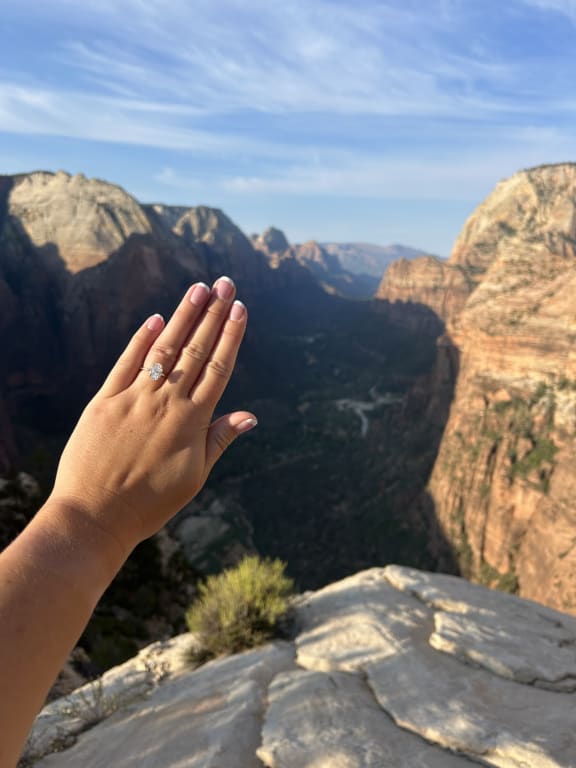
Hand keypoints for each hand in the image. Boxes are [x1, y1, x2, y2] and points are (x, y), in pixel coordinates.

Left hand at [48, 276, 255, 556]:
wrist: (95, 517)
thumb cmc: (150, 503)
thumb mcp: (194, 476)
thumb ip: (220, 439)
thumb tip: (251, 414)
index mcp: (192, 421)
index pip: (218, 368)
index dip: (231, 336)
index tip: (241, 308)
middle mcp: (166, 402)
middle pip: (195, 350)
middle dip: (213, 314)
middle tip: (226, 283)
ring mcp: (134, 398)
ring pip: (164, 349)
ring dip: (183, 316)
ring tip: (198, 288)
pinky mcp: (104, 401)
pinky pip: (126, 363)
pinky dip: (141, 339)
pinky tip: (155, 318)